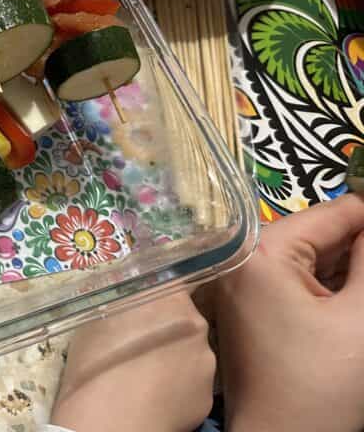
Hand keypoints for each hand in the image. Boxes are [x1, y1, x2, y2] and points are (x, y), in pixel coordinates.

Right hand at [49, 292, 214, 431]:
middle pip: (185, 318)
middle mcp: (197, 326)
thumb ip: (121, 299)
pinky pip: (192, 381)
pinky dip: (177, 385)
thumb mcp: (98, 315)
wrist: (112, 418)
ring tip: (145, 372)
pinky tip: (154, 394)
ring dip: (173, 356)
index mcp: (170, 298)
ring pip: (190, 351)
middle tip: (139, 340)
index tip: (148, 302)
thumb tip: (126, 292)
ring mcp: (207, 362)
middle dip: (166, 325)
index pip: (177, 281)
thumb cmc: (98, 360)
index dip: (162, 291)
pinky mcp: (208, 395)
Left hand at [215, 193, 363, 431]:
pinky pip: (304, 285)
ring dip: (352, 272)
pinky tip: (353, 304)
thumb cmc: (321, 384)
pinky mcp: (256, 311)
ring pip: (317, 261)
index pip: (334, 213)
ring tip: (357, 303)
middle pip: (324, 236)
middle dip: (361, 249)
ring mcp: (247, 285)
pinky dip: (335, 290)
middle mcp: (245, 259)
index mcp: (262, 250)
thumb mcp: (361, 317)